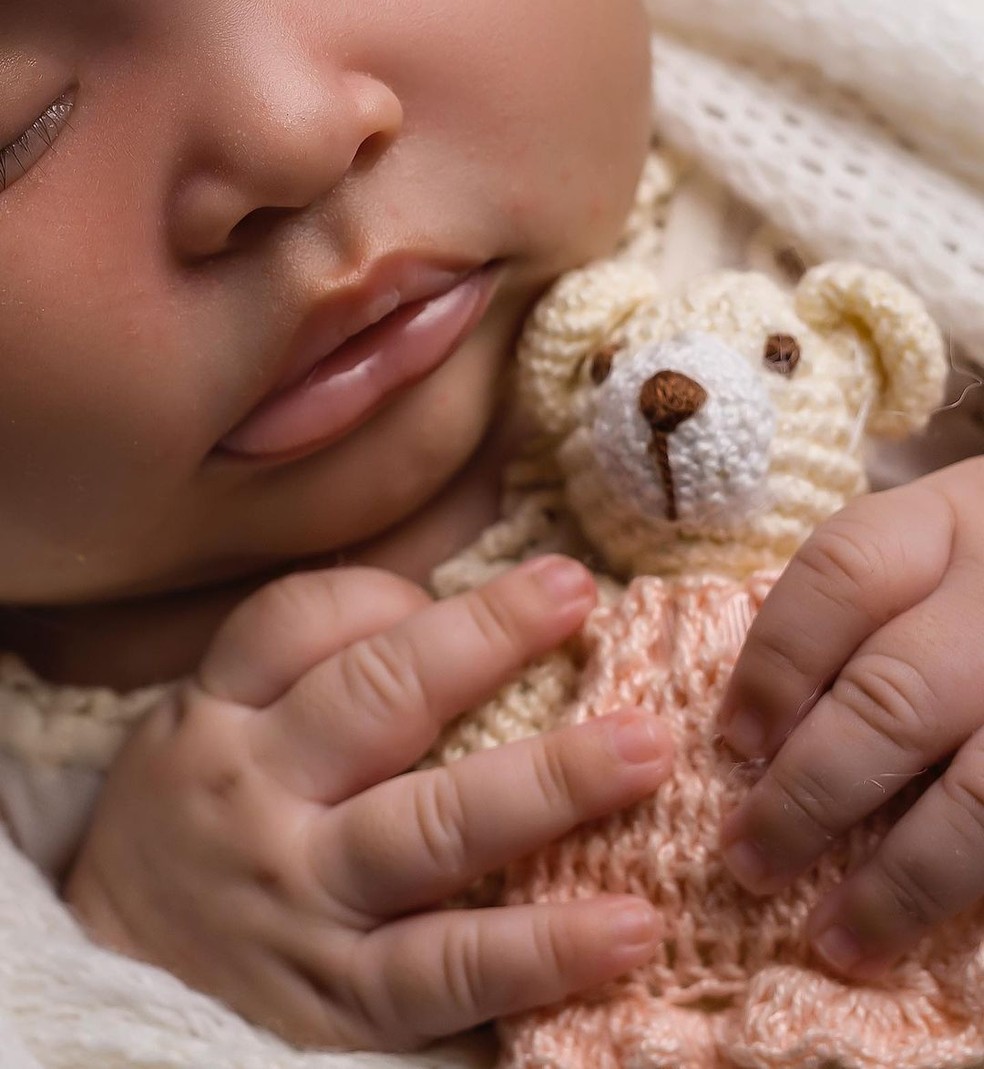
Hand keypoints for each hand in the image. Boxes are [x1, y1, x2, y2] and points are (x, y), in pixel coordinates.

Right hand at [65, 556, 671, 1050]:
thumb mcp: (204, 732)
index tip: (477, 589)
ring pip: (431, 828)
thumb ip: (301, 672)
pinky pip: (450, 970)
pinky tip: (628, 926)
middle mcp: (256, 797)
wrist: (109, 994)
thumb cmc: (189, 834)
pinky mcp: (344, 1003)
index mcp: (217, 718)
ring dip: (548, 784)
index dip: (392, 594)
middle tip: (577, 597)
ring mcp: (304, 902)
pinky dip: (542, 950)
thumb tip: (442, 611)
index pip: (296, 621)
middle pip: (377, 700)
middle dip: (485, 639)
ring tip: (645, 749)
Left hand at [717, 457, 983, 979]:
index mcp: (949, 522)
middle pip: (895, 697)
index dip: (775, 664)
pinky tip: (930, 936)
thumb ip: (856, 603)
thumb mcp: (932, 542)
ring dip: (901, 879)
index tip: (732, 742)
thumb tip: (754, 729)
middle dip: (810, 792)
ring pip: (983, 793)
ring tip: (836, 938)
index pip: (841, 577)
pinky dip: (977, 890)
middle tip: (747, 859)